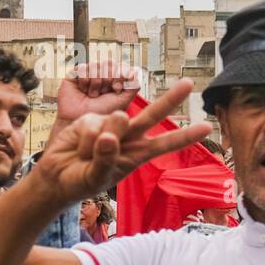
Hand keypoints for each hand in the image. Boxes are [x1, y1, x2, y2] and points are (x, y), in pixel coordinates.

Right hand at [34, 79, 211, 203]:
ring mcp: (110, 125)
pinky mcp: (91, 119)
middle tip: (188, 83)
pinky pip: (92, 125)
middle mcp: (129, 137)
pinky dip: (84, 140)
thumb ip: (105, 159)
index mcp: (139, 154)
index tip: (207, 127)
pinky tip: (79, 148)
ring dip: (100, 143)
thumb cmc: (82, 181)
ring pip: (118, 121)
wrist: (57, 178)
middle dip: (170, 99)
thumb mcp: (97, 178)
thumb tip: (109, 137)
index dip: (186, 136)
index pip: (167, 144)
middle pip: (153, 115)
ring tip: (88, 156)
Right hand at [58, 61, 141, 124]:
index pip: (121, 66)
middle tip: (104, 92)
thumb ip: (133, 86)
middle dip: (108, 79)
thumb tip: (135, 70)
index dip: (120, 75)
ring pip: (96, 65)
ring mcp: (88, 74)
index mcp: (115, 80)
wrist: (82, 120)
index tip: (117, 89)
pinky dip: (85, 81)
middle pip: (109, 63)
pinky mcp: (75, 74)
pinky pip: (83, 67)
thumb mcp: (123, 100)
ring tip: (92, 95)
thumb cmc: (102, 112)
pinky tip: (83, 90)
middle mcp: (102, 76)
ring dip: (96, 82)